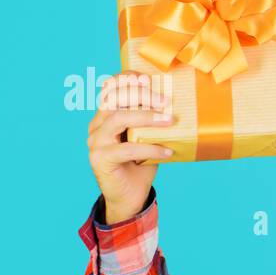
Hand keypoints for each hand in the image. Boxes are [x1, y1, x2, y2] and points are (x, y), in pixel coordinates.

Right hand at [87, 72, 175, 223]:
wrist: (129, 196)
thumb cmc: (141, 164)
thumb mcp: (148, 138)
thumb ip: (154, 122)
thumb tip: (180, 106)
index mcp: (106, 116)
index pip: (110, 88)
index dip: (128, 79)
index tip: (150, 78)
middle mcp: (97, 125)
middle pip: (114, 99)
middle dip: (142, 95)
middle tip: (167, 101)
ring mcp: (95, 142)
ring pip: (118, 119)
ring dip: (147, 118)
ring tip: (170, 121)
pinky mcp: (100, 159)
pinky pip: (126, 149)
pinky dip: (150, 149)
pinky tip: (167, 152)